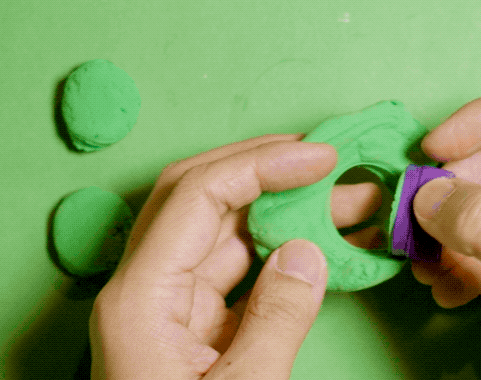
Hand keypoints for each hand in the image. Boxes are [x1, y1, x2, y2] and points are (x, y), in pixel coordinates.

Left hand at [89, 133, 384, 378]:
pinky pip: (232, 270)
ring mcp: (165, 305)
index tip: (318, 155)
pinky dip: (275, 251)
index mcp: (139, 298)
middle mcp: (144, 288)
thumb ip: (276, 318)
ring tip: (340, 197)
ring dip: (280, 209)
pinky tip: (317, 242)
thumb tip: (307, 252)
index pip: (195, 196)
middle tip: (329, 160)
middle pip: (199, 199)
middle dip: (266, 171)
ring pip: (220, 232)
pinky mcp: (188, 325)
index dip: (260, 164)